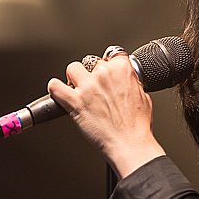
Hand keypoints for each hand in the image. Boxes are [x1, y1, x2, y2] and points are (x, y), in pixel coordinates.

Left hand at [47, 52, 165, 178]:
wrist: (130, 144)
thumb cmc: (137, 126)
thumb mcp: (143, 96)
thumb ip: (131, 83)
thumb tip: (125, 81)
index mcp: (122, 69)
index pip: (111, 54)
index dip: (108, 65)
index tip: (107, 74)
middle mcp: (104, 74)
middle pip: (91, 62)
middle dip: (92, 75)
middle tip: (96, 90)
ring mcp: (88, 87)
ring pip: (72, 69)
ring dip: (74, 78)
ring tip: (78, 89)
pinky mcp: (74, 101)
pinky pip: (55, 86)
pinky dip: (55, 88)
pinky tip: (60, 93)